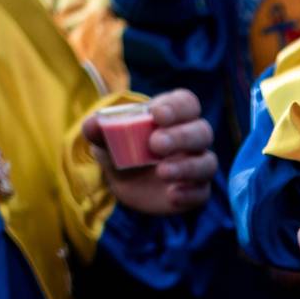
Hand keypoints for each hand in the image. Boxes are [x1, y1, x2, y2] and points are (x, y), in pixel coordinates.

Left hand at [83, 90, 217, 214]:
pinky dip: (189, 194)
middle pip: (202, 131)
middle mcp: (191, 139)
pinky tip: (171, 196)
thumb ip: (100, 130)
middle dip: (181, 137)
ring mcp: (196, 165)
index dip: (177, 107)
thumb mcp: (107, 140)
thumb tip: (92, 124)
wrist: (125, 185)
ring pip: (207, 163)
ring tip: (161, 172)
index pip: (187, 103)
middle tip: (155, 144)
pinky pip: (202, 193)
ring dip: (187, 166)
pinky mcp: (196, 191)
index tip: (156, 115)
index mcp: (174, 116)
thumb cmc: (122, 151)